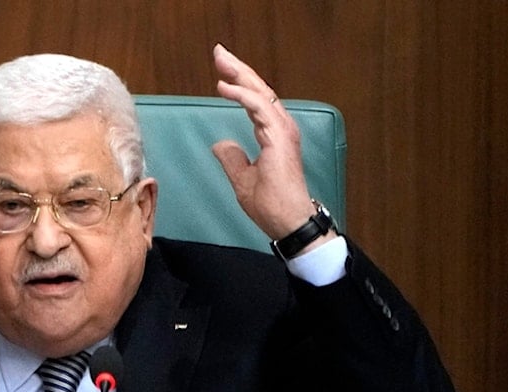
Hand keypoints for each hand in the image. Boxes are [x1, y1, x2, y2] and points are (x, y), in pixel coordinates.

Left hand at [210, 44, 324, 242]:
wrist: (288, 221)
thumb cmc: (272, 205)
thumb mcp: (243, 179)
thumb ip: (233, 159)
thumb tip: (221, 144)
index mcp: (274, 135)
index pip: (256, 101)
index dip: (239, 84)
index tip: (222, 73)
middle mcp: (281, 129)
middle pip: (258, 90)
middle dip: (238, 69)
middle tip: (219, 53)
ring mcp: (282, 132)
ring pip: (259, 93)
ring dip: (239, 74)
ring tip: (221, 60)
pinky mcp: (278, 138)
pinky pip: (257, 108)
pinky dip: (241, 95)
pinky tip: (224, 87)